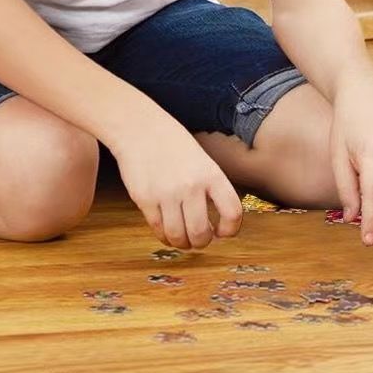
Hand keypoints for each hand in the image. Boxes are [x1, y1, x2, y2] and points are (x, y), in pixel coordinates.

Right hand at [110, 111, 242, 250]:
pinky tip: (167, 230)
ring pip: (178, 237)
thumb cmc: (173, 143)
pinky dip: (164, 236)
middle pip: (202, 233)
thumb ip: (210, 187)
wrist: (140, 128)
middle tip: (199, 238)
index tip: (223, 232)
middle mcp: (191, 186)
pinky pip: (158, 230)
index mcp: (211, 174)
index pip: (232, 212)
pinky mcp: (145, 200)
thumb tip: (218, 222)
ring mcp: (167, 194)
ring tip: (182, 238)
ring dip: (182, 243)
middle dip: (202, 242)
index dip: (231, 229)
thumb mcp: (202, 160)